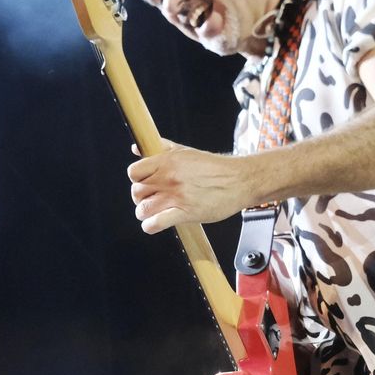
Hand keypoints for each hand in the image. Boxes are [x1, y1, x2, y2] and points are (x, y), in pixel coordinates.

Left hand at [127, 139, 255, 232]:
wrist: (240, 179)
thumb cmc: (215, 167)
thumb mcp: (185, 151)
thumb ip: (160, 149)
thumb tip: (136, 148)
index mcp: (168, 161)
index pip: (133, 172)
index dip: (137, 180)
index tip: (145, 183)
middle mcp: (169, 178)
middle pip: (136, 192)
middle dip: (141, 198)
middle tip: (152, 199)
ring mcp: (177, 196)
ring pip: (143, 209)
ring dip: (145, 213)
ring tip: (154, 212)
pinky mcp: (185, 213)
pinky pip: (155, 223)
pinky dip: (150, 226)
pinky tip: (156, 223)